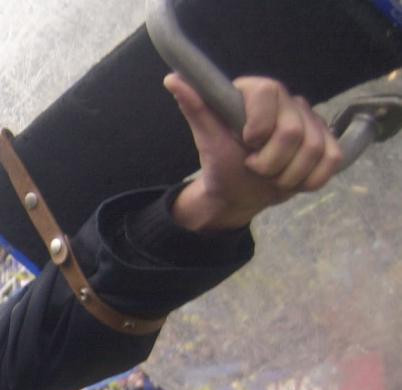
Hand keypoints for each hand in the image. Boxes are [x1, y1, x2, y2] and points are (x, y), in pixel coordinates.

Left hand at [168, 74, 342, 231]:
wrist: (239, 194)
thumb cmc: (222, 164)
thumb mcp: (207, 140)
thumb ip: (196, 109)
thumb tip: (173, 79)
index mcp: (257, 93)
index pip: (269, 92)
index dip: (259, 125)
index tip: (246, 143)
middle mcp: (288, 101)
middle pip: (293, 131)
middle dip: (269, 162)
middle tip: (253, 168)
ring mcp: (311, 122)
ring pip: (314, 149)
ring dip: (286, 175)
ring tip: (269, 177)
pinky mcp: (327, 144)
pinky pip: (332, 159)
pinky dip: (309, 180)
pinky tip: (291, 181)